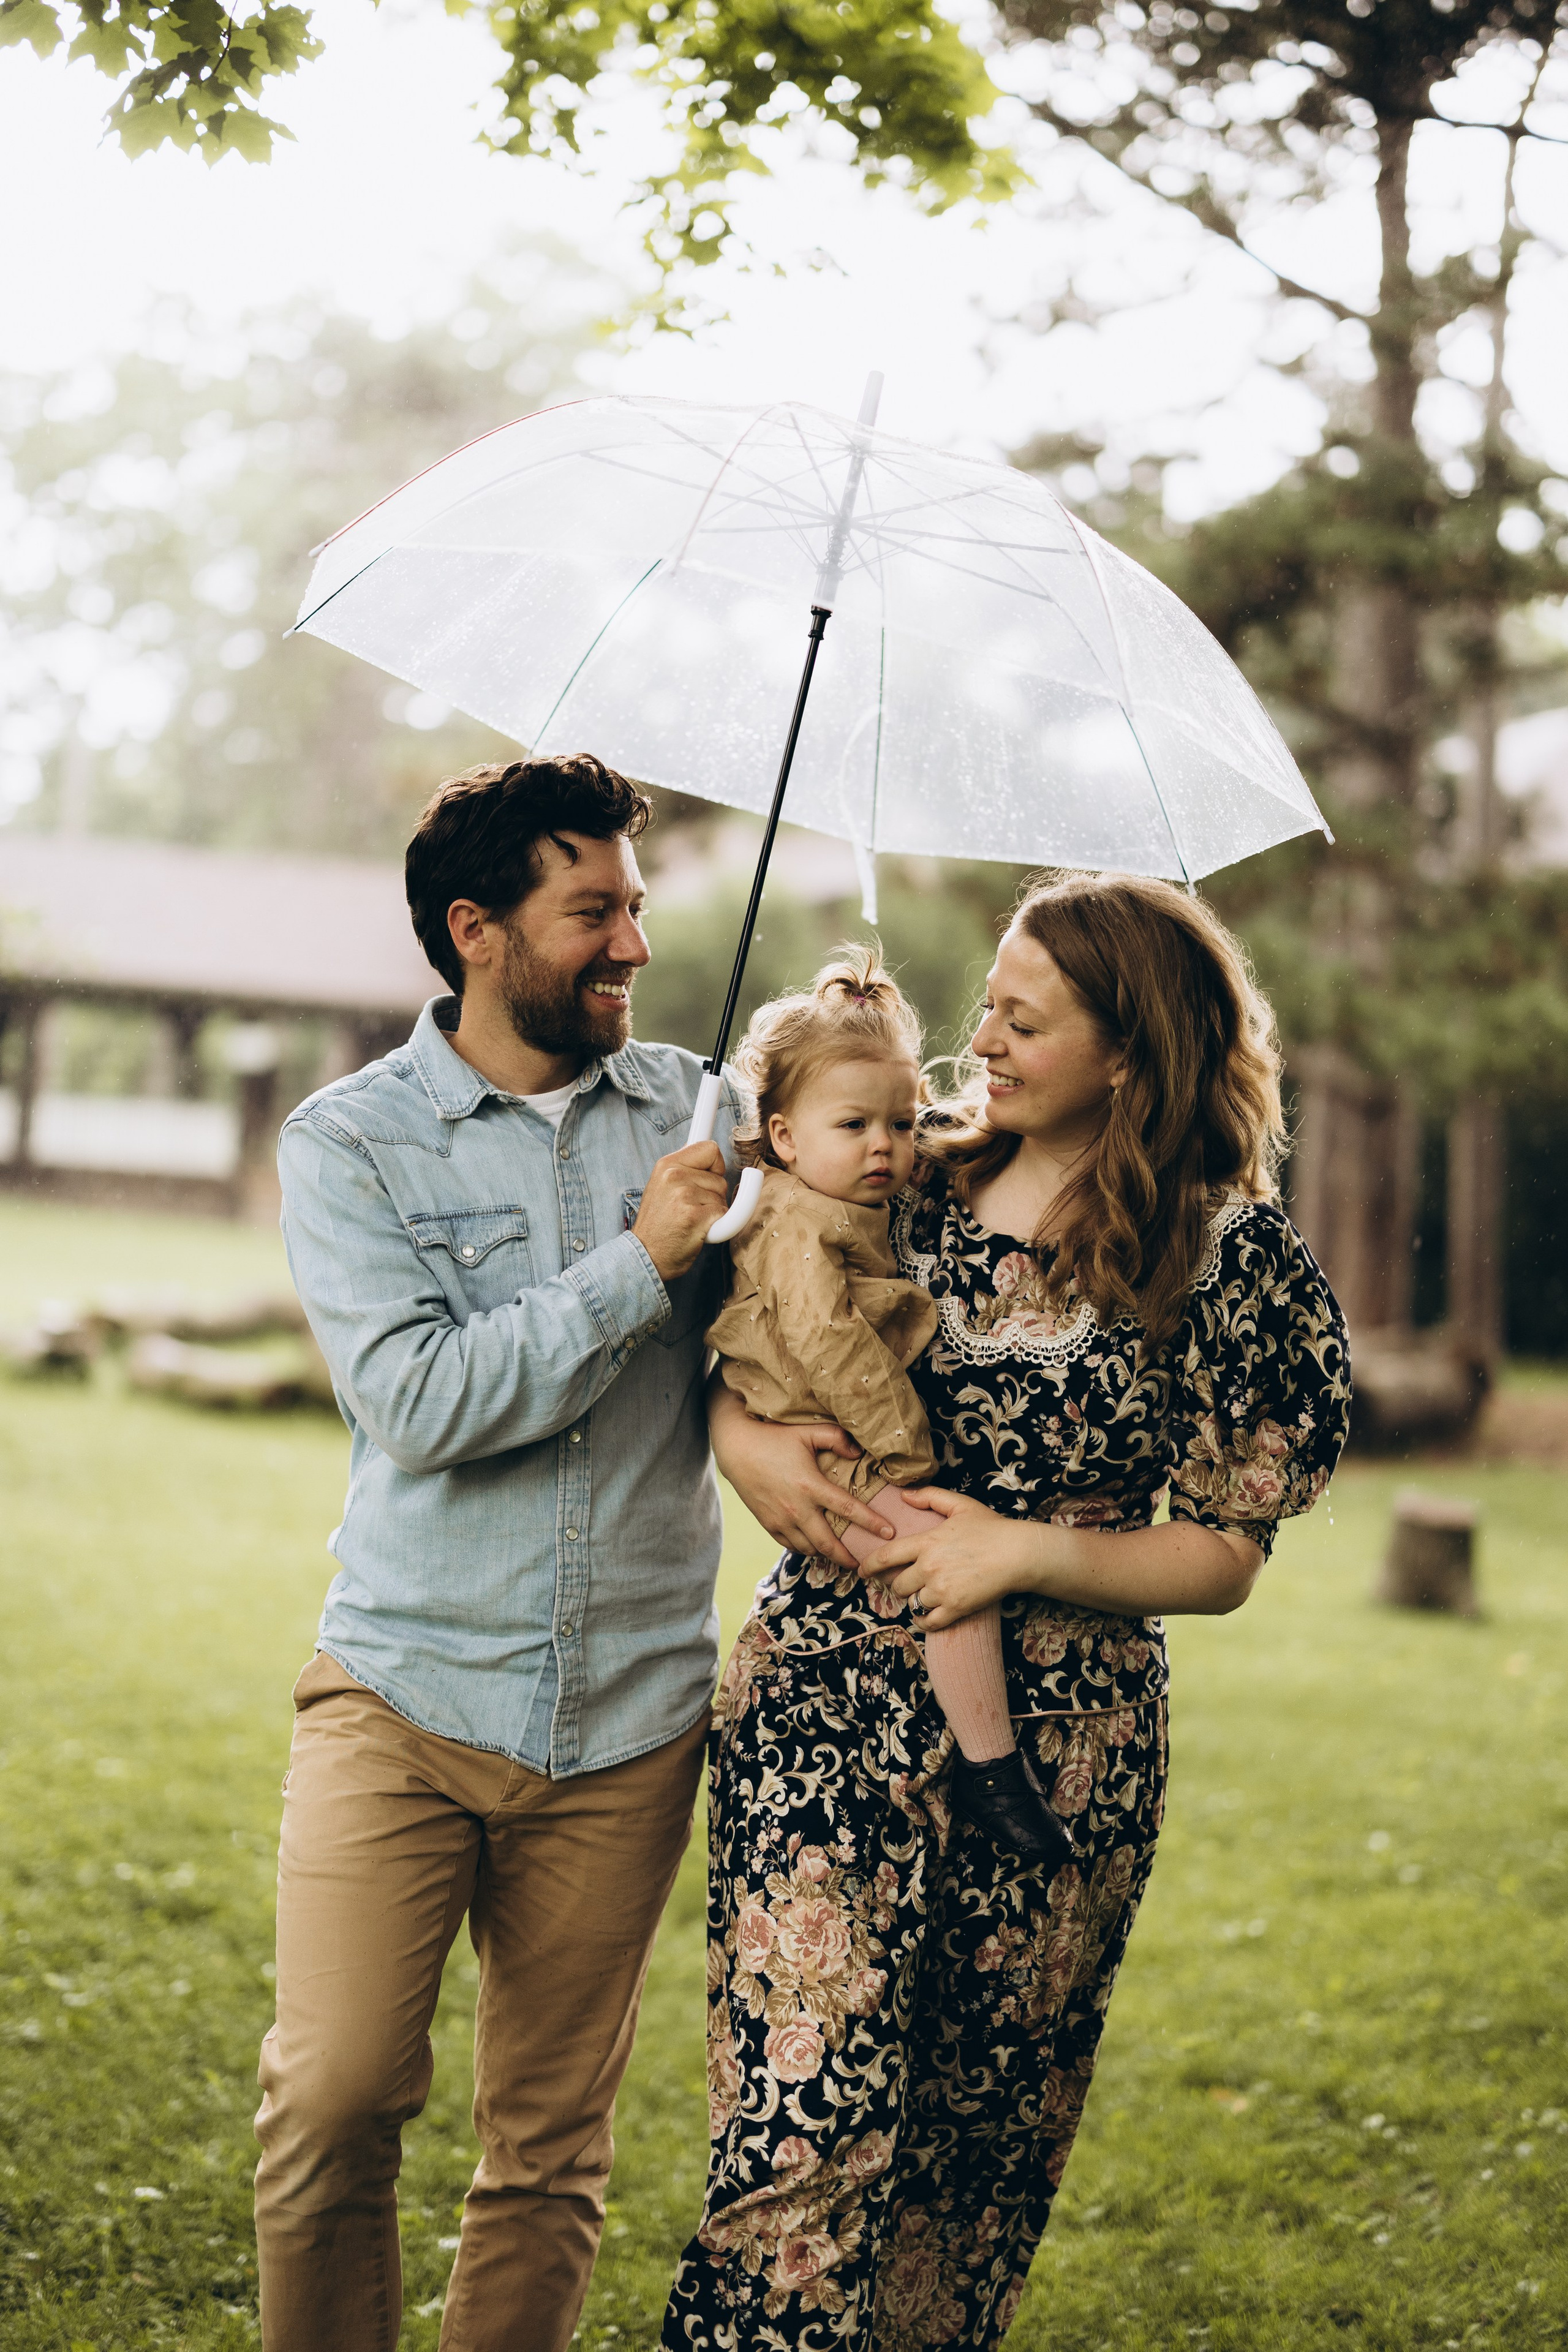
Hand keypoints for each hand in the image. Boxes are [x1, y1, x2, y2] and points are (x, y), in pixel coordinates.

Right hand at [632, 1142, 731, 1282]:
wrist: (645, 1255)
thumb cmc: (659, 1225)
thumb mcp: (662, 1186)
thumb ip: (685, 1170)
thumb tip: (713, 1155)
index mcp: (666, 1165)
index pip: (709, 1148)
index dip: (715, 1165)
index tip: (711, 1175)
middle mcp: (674, 1176)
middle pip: (720, 1178)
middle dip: (713, 1195)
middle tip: (691, 1208)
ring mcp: (684, 1196)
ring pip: (722, 1197)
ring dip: (713, 1211)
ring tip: (690, 1220)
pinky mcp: (695, 1217)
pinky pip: (725, 1215)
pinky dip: (717, 1226)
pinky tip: (697, 1230)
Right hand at [708, 1384, 894, 1570]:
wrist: (736, 1449)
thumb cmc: (774, 1437)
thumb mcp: (807, 1432)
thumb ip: (836, 1439)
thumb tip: (858, 1452)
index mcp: (810, 1486)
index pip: (848, 1509)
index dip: (871, 1523)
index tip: (889, 1533)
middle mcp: (797, 1508)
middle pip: (828, 1543)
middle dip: (848, 1557)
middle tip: (865, 1563)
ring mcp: (781, 1519)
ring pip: (809, 1548)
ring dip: (827, 1555)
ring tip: (842, 1557)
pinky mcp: (769, 1524)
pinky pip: (791, 1545)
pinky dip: (805, 1549)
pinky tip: (815, 1547)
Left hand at [857, 1487, 1038, 1627]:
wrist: (1018, 1554)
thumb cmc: (992, 1528)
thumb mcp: (960, 1505)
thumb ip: (930, 1497)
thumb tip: (904, 1496)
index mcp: (926, 1542)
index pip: (886, 1556)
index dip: (870, 1566)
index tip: (862, 1572)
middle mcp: (929, 1567)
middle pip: (897, 1584)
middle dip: (897, 1584)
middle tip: (903, 1583)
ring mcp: (942, 1589)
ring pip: (912, 1602)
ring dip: (913, 1600)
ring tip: (920, 1596)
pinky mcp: (956, 1608)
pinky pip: (928, 1622)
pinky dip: (923, 1621)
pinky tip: (926, 1615)